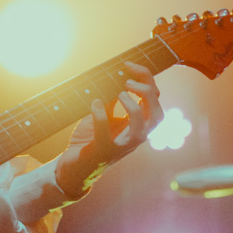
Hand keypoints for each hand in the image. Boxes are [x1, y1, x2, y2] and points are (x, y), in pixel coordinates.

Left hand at [55, 61, 163, 197]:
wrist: (74, 167)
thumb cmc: (91, 139)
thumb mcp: (104, 114)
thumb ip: (112, 99)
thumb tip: (114, 76)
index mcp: (138, 124)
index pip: (155, 99)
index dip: (146, 78)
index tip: (129, 64)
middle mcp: (135, 136)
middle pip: (158, 114)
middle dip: (147, 93)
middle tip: (127, 82)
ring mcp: (121, 146)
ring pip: (142, 129)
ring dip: (134, 107)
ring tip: (120, 93)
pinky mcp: (103, 153)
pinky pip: (106, 136)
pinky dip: (101, 117)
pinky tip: (95, 103)